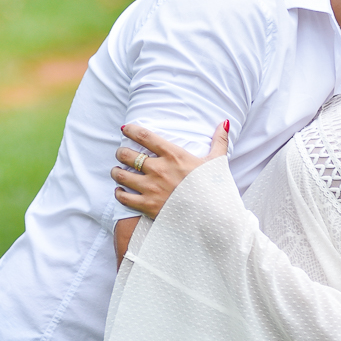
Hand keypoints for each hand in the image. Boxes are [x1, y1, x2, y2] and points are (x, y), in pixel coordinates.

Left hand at [112, 122, 229, 218]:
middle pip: (127, 155)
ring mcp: (151, 188)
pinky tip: (121, 190)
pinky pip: (123, 197)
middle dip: (121, 152)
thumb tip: (224, 122)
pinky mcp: (148, 205)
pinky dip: (119, 192)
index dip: (131, 130)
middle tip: (122, 153)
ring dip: (116, 171)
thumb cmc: (214, 188)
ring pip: (121, 175)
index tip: (126, 129)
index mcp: (174, 155)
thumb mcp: (217, 162)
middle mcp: (159, 169)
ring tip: (118, 171)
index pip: (144, 136)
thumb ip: (219, 141)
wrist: (213, 217)